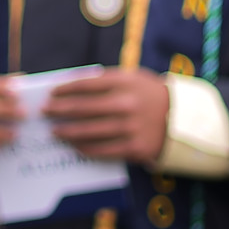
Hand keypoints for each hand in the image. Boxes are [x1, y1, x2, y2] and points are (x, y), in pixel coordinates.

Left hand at [43, 66, 171, 164]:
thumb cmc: (149, 94)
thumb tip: (70, 85)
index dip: (65, 89)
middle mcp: (126, 104)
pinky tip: (74, 146)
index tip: (51, 93)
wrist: (182, 118)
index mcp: (124, 82)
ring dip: (68, 132)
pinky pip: (103, 150)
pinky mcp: (135, 148)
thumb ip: (105, 80)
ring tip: (54, 132)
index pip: (86, 84)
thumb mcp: (132, 78)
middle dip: (59, 110)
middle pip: (83, 108)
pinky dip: (85, 148)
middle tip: (45, 112)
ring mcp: (131, 127)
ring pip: (90, 131)